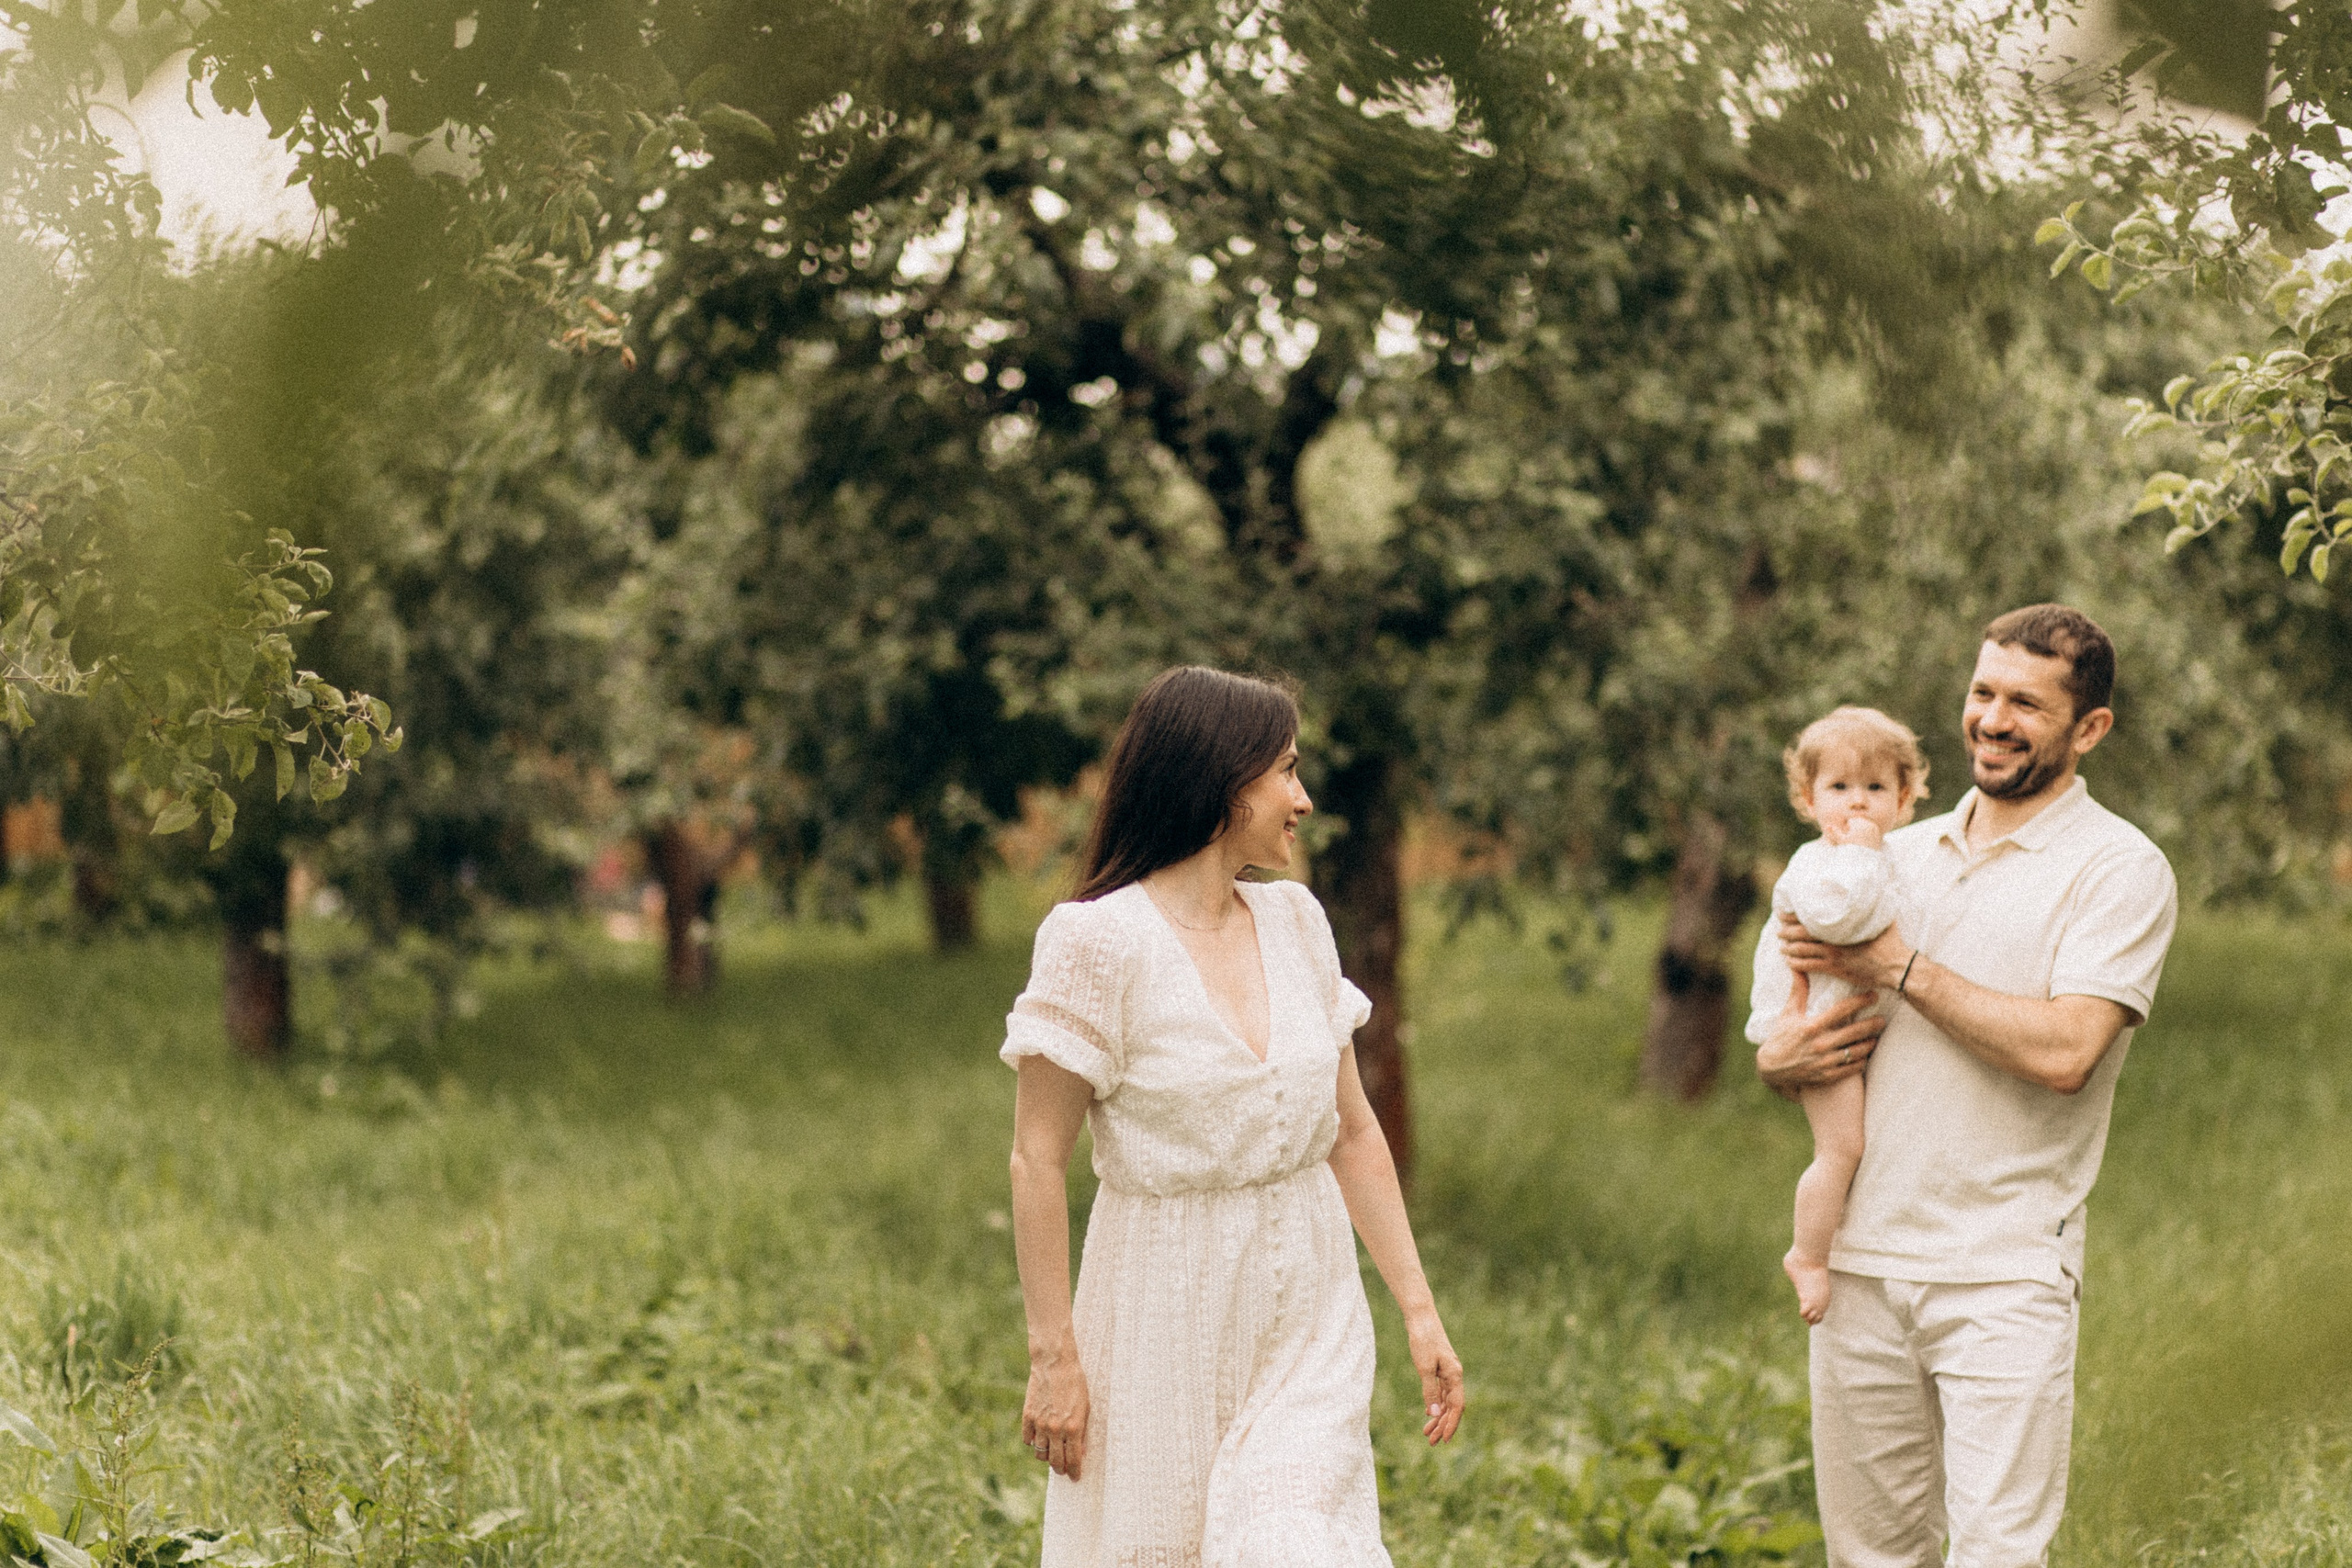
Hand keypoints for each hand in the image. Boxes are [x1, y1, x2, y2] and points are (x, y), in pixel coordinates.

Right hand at [1021, 1343, 1089, 1479]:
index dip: (1074, 1472)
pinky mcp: (1028, 1416)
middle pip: (1055, 1461)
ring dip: (1046, 1457)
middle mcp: (1055, 1429)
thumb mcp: (1085, 1408)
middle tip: (1063, 1470)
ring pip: (1040, 1453)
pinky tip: (1040, 1438)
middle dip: (1061, 1469)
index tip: (1075, 1477)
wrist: (1055, 1364)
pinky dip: (1033, 1442)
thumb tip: (1080, 1453)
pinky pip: (1028, 1439)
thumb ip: (1082, 1432)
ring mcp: (1040, 1423)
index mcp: (1073, 1427)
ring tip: (1052, 1453)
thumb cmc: (1075, 1384)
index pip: (1073, 1459)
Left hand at [1406, 1315, 1464, 1444]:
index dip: (1451, 1424)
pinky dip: (1435, 1404)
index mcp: (1454, 1375)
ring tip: (1426, 1433)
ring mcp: (1448, 1372)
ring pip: (1446, 1400)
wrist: (1421, 1318)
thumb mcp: (1424, 1367)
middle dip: (1442, 1425)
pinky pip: (1441, 1392)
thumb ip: (1430, 1391)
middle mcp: (1454, 1375)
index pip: (1456, 1407)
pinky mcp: (1440, 1368)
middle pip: (1452, 1406)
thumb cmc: (1423, 1340)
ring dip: (1438, 1417)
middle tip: (1431, 1442)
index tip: (1443, 1440)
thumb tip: (1435, 1414)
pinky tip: (1428, 1412)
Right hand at [1755, 966, 1885, 1095]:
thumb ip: (1798, 991)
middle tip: (1882, 1020)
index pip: (1842, 1010)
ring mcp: (1825, 1061)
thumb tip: (1797, 967)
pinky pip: (1851, 1069)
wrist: (1771, 1068)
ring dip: (1869, 1044)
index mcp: (1812, 1026)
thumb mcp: (1788, 1013)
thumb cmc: (1781, 1037)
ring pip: (1856, 1052)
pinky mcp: (1827, 1076)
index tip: (1873, 995)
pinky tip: (1865, 1056)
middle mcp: (1820, 1044)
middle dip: (1872, 1024)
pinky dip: (1861, 1061)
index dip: (1860, 1001)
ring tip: (1876, 1037)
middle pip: (1855, 1032)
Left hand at [1779, 913, 1907, 991]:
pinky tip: (1789, 962)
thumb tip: (1873, 890)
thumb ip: (1871, 907)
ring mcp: (1832, 957)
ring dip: (1788, 949)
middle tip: (1778, 930)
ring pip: (1802, 952)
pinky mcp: (1835, 970)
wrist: (1896, 966)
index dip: (1793, 917)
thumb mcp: (1881, 918)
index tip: (1782, 913)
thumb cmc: (1890, 941)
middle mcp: (1833, 941)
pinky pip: (1809, 967)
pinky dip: (1796, 964)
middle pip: (1801, 935)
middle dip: (1786, 932)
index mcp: (1840, 927)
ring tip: (1781, 946)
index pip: (1809, 920)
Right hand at [1826, 816, 1883, 849]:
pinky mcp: (1878, 831)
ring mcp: (1874, 827)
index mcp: (1859, 824)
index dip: (1848, 830)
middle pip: (1858, 822)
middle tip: (1856, 839)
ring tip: (1861, 840)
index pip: (1851, 822)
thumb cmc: (1852, 849)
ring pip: (1864, 825)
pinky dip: (1867, 833)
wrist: (1866, 857)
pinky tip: (1866, 840)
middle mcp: (1867, 824)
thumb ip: (1834, 832)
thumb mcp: (1842, 841)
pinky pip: (1870, 828)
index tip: (1851, 837)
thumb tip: (1827, 825)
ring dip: (1861, 830)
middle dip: (1855, 828)